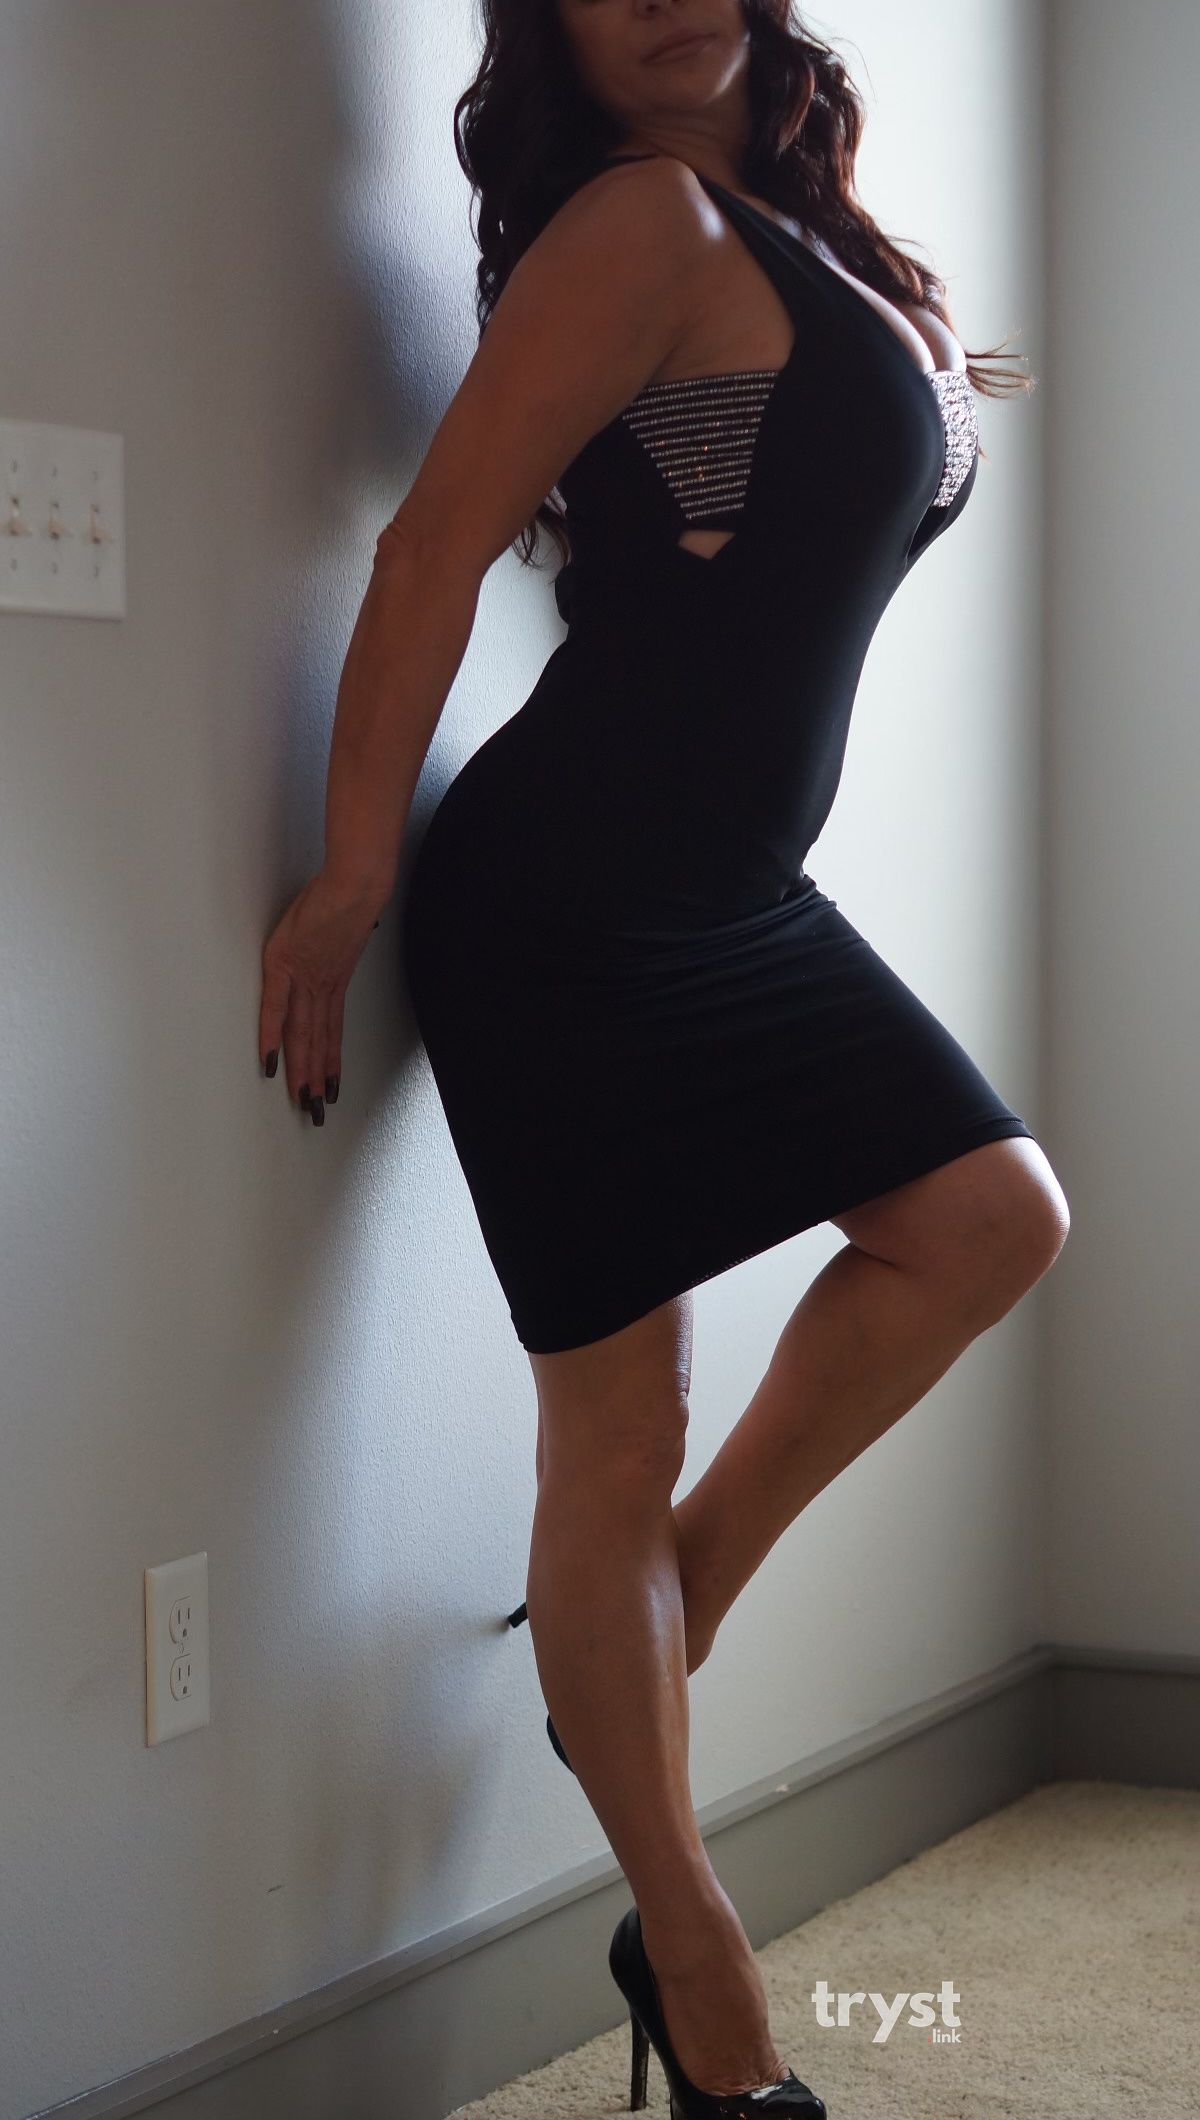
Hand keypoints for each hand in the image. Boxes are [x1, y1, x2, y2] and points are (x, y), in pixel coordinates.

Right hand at [259, 868, 385, 1122]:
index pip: (331, 1031)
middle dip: (317, 1079)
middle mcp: (322, 987)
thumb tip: (335, 947)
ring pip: (302, 1035)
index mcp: (333, 981)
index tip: (330, 1087)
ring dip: (302, 1070)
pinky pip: (275, 1007)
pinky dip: (272, 1035)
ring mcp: (305, 978)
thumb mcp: (346, 928)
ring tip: (302, 1100)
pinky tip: (271, 1060)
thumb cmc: (352, 895)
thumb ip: (335, 946)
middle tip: (316, 1111)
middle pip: (317, 1042)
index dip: (330, 1061)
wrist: (357, 882)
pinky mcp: (287, 964)